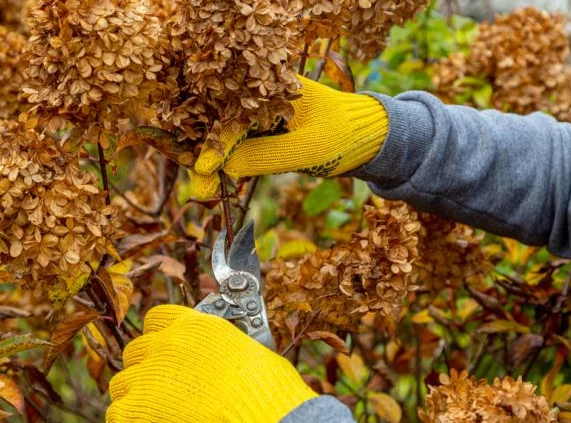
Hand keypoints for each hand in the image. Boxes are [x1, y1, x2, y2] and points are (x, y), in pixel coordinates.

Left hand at [105, 305, 316, 422]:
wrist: (262, 421)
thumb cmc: (268, 392)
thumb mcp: (252, 353)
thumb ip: (230, 349)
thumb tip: (235, 360)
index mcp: (195, 326)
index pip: (157, 318)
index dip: (158, 337)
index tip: (163, 353)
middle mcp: (167, 344)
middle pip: (135, 351)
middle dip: (145, 370)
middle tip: (160, 391)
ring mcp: (149, 375)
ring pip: (121, 383)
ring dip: (133, 399)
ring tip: (150, 418)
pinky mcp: (137, 409)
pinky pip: (116, 417)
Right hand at [190, 75, 388, 197]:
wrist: (370, 139)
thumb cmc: (344, 137)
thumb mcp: (307, 149)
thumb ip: (266, 155)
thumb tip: (224, 167)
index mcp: (274, 86)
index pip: (235, 115)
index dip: (216, 144)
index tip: (201, 170)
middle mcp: (265, 94)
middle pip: (225, 123)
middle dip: (210, 154)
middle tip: (199, 187)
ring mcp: (266, 112)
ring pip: (231, 136)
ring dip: (218, 161)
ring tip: (205, 189)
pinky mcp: (269, 129)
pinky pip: (243, 144)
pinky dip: (232, 162)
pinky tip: (220, 179)